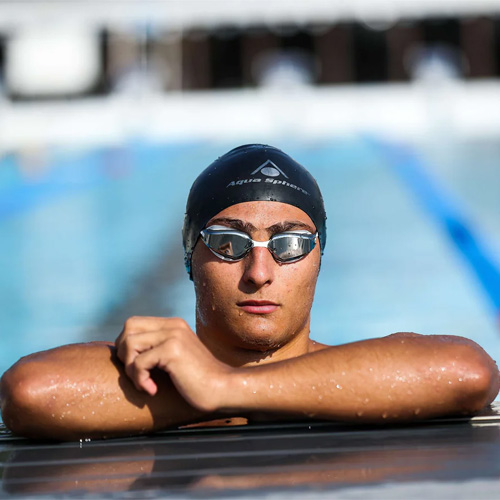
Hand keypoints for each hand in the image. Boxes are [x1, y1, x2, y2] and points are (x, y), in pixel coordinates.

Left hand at [115, 316, 232, 412]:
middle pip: (128, 327)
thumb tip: (126, 352)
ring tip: (144, 383)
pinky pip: (139, 363)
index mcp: (173, 324)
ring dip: (131, 368)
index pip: (134, 323)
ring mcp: (174, 335)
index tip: (136, 366)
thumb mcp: (176, 357)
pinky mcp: (173, 350)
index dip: (126, 345)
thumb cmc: (198, 380)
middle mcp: (173, 325)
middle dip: (124, 352)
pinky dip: (140, 380)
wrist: (222, 389)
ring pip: (130, 343)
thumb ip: (158, 348)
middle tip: (136, 373)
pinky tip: (153, 390)